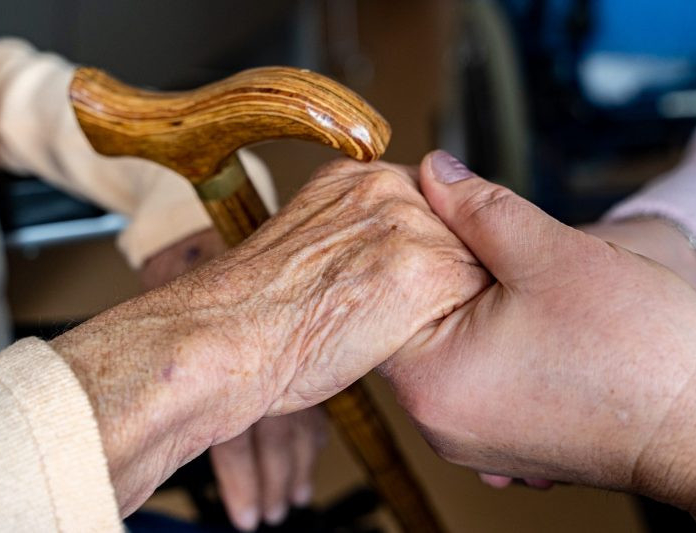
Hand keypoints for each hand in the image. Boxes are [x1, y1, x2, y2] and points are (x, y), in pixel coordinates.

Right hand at [51, 158, 487, 514]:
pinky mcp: (426, 269)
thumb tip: (383, 247)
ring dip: (450, 299)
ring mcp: (407, 223)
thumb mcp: (302, 244)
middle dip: (442, 272)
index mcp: (355, 177)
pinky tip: (405, 338)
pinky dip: (452, 325)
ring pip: (470, 263)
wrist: (224, 337)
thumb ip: (354, 230)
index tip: (405, 282)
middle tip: (400, 310)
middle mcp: (386, 187)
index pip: (430, 205)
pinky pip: (472, 297)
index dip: (424, 251)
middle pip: (457, 229)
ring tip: (396, 327)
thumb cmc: (252, 312)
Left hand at [382, 151, 695, 517]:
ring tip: (519, 280)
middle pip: (410, 319)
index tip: (435, 207)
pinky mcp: (498, 437)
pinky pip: (473, 371)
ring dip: (474, 302)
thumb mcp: (548, 254)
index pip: (381, 294)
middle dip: (445, 269)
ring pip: (445, 343)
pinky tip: (529, 317)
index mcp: (429, 382)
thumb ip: (478, 207)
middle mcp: (436, 422)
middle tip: (487, 239)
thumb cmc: (638, 352)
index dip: (408, 239)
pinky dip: (490, 336)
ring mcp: (468, 436)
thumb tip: (435, 172)